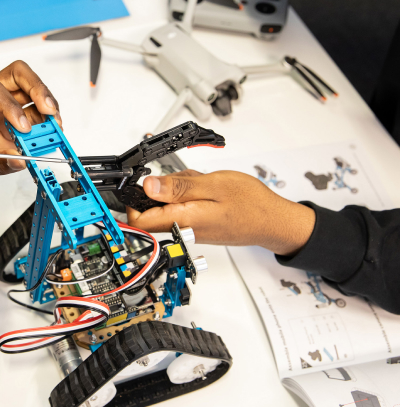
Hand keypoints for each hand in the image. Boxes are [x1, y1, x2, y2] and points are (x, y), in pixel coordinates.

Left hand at [0, 60, 61, 184]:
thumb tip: (20, 160)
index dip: (10, 105)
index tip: (23, 126)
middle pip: (17, 75)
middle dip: (37, 90)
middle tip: (49, 109)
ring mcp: (3, 104)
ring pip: (32, 89)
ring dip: (47, 107)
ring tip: (55, 126)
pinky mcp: (17, 115)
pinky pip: (37, 110)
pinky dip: (47, 121)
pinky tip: (51, 132)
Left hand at [126, 170, 315, 255]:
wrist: (274, 221)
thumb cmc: (251, 204)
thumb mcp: (212, 184)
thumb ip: (177, 186)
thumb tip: (147, 186)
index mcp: (182, 219)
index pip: (138, 221)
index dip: (131, 201)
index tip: (137, 182)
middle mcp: (183, 228)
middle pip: (151, 211)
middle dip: (160, 189)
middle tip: (182, 177)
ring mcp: (190, 229)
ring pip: (167, 207)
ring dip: (177, 190)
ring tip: (201, 182)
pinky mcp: (198, 226)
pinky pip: (182, 208)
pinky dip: (189, 195)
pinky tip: (206, 189)